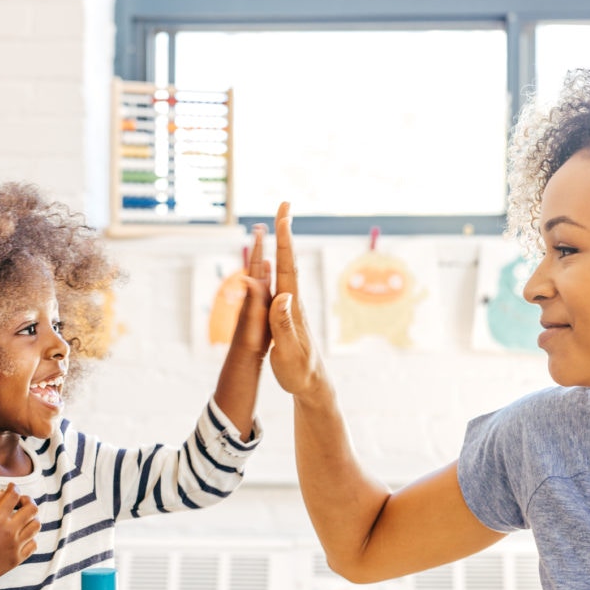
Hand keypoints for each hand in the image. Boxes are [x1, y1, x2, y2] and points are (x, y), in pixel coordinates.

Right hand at [0, 483, 39, 589]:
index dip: (14, 488)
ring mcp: (15, 546)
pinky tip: (20, 536)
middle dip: (27, 501)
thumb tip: (3, 493)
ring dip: (31, 519)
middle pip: (32, 508)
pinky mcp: (16, 559)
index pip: (14, 495)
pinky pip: (33, 544)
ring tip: (21, 519)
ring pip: (36, 525)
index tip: (11, 488)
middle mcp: (9, 531)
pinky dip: (30, 538)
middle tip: (20, 503)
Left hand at [229, 223, 272, 359]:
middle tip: (260, 224)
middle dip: (260, 244)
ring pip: (261, 273)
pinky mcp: (262, 310)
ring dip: (263, 255)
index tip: (261, 225)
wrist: (242, 361)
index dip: (260, 246)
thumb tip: (247, 277)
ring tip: (263, 240)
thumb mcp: (252, 321)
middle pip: (257, 264)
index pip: (258, 265)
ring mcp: (257, 302)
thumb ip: (252, 299)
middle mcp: (255, 295)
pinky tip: (269, 271)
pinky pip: (266, 286)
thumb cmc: (249, 344)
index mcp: (256, 295)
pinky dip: (268, 274)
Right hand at [268, 201, 324, 397]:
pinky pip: (281, 283)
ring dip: (283, 244)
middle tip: (284, 205)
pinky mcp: (288, 315)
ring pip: (286, 269)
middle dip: (285, 231)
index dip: (285, 240)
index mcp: (292, 306)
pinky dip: (278, 265)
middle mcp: (293, 301)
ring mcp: (291, 307)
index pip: (288, 267)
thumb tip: (283, 297)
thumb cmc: (300, 371)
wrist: (312, 385)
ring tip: (281, 223)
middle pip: (289, 260)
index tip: (283, 215)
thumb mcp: (289, 351)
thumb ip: (284, 325)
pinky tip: (277, 262)